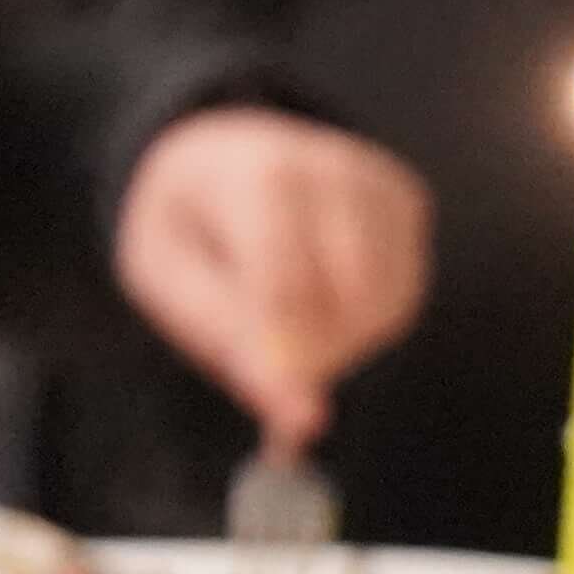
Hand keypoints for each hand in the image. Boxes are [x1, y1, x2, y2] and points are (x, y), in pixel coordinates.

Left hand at [114, 105, 427, 456]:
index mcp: (254, 174)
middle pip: (350, 296)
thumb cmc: (186, 223)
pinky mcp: (406, 203)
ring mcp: (376, 181)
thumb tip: (301, 420)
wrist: (216, 153)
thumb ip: (226, 338)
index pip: (284, 278)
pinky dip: (364, 323)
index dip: (287, 354)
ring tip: (281, 328)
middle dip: (315, 353)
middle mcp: (329, 167)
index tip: (288, 417)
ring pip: (387, 305)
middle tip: (275, 376)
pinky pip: (403, 295)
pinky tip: (316, 302)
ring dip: (341, 345)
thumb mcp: (166, 274)